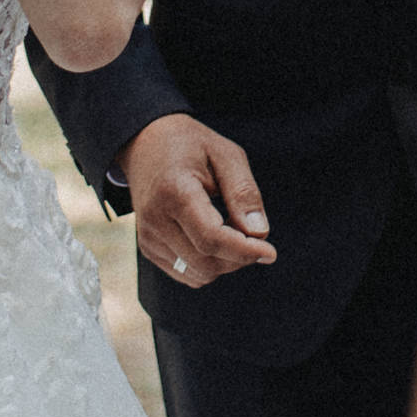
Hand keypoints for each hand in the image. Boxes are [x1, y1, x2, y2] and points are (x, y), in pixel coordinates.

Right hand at [119, 114, 276, 287]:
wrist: (146, 143)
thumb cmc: (191, 145)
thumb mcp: (226, 155)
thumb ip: (243, 193)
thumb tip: (259, 234)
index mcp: (174, 191)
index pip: (211, 238)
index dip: (244, 251)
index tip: (270, 252)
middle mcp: (154, 218)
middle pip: (206, 262)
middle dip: (238, 257)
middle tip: (254, 235)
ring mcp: (148, 236)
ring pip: (198, 274)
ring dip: (224, 262)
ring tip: (231, 229)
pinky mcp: (147, 248)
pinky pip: (187, 274)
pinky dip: (208, 264)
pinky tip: (213, 237)